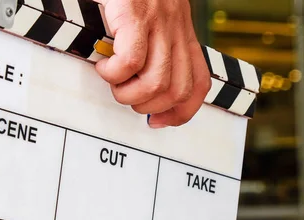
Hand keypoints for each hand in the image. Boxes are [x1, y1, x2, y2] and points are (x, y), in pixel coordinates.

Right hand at [95, 0, 210, 128]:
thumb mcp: (156, 15)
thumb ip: (156, 44)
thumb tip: (141, 79)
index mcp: (183, 32)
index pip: (199, 85)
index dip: (181, 112)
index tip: (158, 120)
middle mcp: (176, 29)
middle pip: (178, 91)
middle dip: (148, 106)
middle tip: (127, 93)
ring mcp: (158, 23)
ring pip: (156, 82)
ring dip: (128, 93)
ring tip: (113, 80)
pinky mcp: (135, 15)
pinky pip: (131, 61)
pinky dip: (114, 73)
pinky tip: (104, 65)